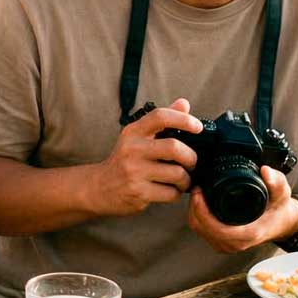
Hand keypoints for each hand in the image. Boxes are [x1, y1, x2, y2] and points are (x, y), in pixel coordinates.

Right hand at [91, 99, 202, 216]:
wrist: (99, 187)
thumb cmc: (124, 160)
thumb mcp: (137, 137)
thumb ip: (161, 122)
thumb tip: (184, 103)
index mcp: (133, 132)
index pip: (160, 116)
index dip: (184, 119)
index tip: (198, 127)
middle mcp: (132, 149)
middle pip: (174, 148)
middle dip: (191, 158)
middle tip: (191, 163)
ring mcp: (134, 172)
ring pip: (177, 174)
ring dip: (186, 179)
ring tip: (181, 180)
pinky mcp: (138, 192)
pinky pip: (171, 193)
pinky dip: (176, 193)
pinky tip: (169, 191)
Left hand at [186, 162, 297, 252]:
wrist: (283, 224)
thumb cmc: (280, 209)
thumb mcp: (282, 193)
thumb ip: (276, 181)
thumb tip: (265, 171)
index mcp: (249, 233)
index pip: (217, 228)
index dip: (202, 211)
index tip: (199, 192)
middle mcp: (236, 243)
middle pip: (202, 228)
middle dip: (194, 207)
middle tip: (197, 188)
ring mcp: (228, 245)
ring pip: (199, 229)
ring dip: (194, 211)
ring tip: (198, 193)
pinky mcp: (222, 243)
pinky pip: (202, 231)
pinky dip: (197, 217)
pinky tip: (200, 204)